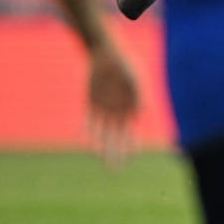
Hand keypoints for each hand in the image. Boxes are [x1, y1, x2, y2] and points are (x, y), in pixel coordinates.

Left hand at [87, 44, 138, 165]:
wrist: (108, 53)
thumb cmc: (127, 64)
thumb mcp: (136, 79)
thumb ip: (139, 95)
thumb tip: (142, 113)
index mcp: (131, 110)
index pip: (132, 133)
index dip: (131, 146)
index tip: (131, 157)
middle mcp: (117, 113)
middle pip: (116, 138)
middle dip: (115, 154)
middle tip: (114, 170)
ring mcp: (103, 108)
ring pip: (101, 132)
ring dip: (100, 145)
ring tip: (97, 157)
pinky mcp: (90, 103)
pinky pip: (88, 119)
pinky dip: (85, 129)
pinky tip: (82, 139)